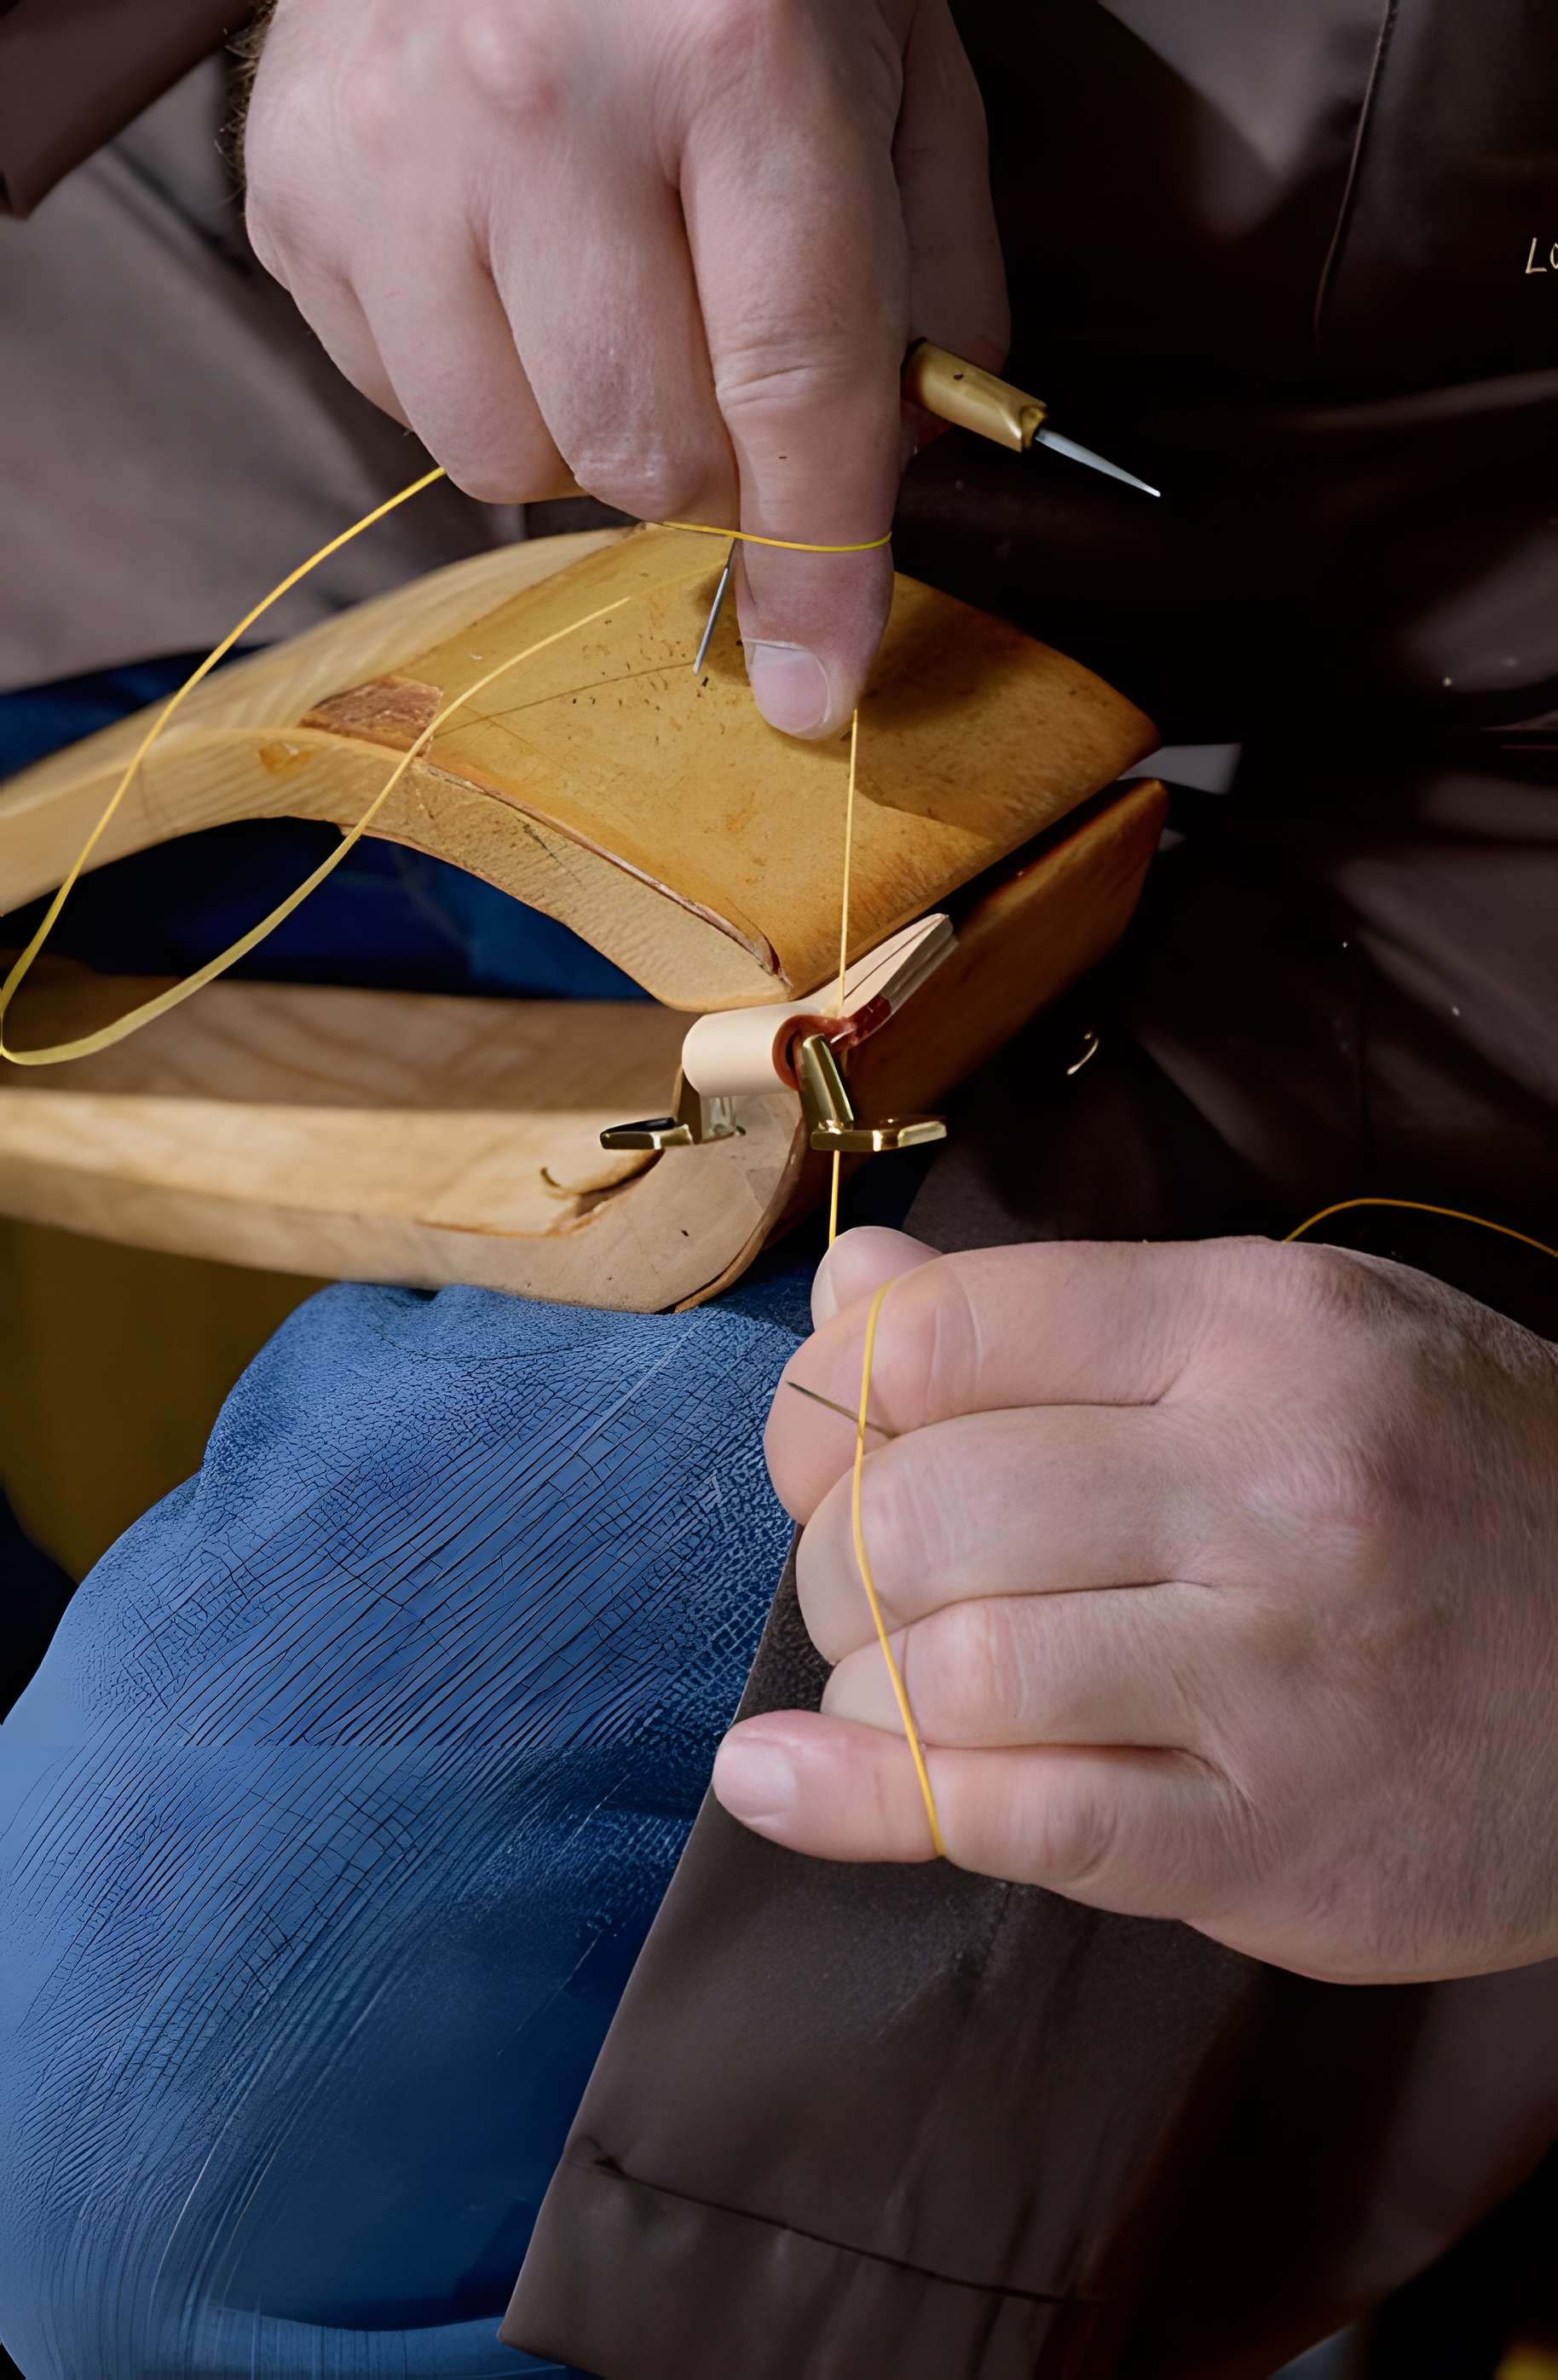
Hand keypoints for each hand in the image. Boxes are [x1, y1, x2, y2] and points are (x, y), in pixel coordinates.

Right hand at [243, 0, 1006, 737]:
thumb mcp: (891, 55)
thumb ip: (929, 273)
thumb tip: (901, 476)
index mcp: (735, 51)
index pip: (792, 386)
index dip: (820, 559)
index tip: (821, 687)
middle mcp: (541, 100)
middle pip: (642, 457)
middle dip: (706, 470)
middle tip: (717, 370)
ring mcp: (392, 148)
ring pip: (509, 460)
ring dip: (582, 431)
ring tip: (599, 296)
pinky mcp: (292, 189)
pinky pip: (405, 405)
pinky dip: (478, 373)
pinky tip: (500, 256)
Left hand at [716, 1225, 1557, 1982]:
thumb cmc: (1456, 1481)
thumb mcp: (1297, 1334)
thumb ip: (1063, 1317)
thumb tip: (849, 1294)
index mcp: (1264, 1329)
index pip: (947, 1332)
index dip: (832, 1390)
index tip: (830, 1437)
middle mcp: (1272, 1486)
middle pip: (921, 1508)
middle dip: (837, 1548)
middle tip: (868, 1570)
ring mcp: (1277, 1675)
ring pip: (949, 1670)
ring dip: (865, 1678)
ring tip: (892, 1674)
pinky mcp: (1269, 1841)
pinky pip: (1016, 1820)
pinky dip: (862, 1802)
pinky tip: (778, 1781)